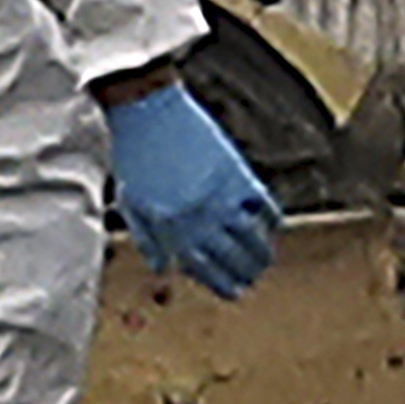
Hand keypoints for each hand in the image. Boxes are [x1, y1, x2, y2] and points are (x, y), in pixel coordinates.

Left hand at [105, 80, 279, 297]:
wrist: (148, 111)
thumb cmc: (134, 156)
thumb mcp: (130, 202)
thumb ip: (146, 239)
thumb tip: (161, 269)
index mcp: (170, 227)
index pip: (203, 269)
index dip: (222, 284)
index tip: (234, 292)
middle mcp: (198, 217)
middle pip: (232, 258)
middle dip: (246, 274)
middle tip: (254, 279)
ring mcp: (220, 195)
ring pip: (252, 237)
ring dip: (263, 253)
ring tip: (267, 260)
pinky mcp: (236, 172)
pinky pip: (263, 204)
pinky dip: (272, 218)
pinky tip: (274, 226)